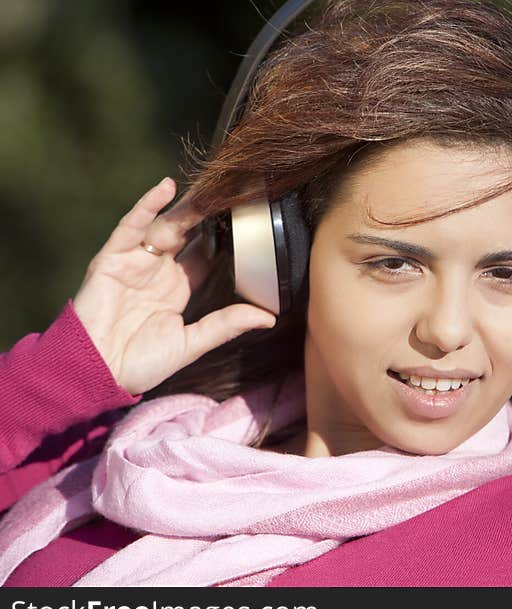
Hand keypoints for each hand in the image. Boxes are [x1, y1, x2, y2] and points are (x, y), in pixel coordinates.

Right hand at [72, 177, 276, 394]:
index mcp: (177, 289)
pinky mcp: (112, 259)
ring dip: (185, 208)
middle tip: (232, 195)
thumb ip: (226, 325)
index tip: (248, 221)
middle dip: (207, 217)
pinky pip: (131, 227)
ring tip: (209, 189)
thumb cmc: (140, 363)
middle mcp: (157, 271)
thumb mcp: (191, 342)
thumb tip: (268, 317)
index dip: (223, 239)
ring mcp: (135, 262)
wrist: (97, 371)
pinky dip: (146, 206)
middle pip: (186, 235)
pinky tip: (166, 188)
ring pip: (164, 227)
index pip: (204, 256)